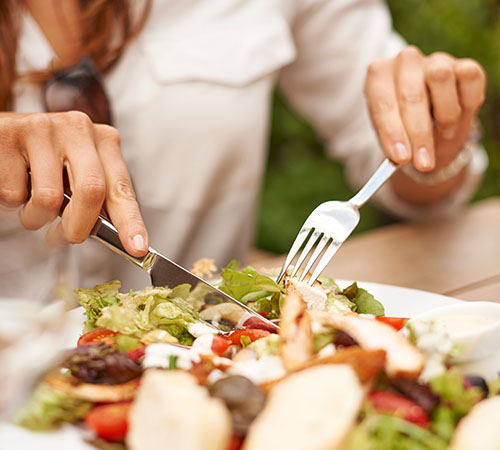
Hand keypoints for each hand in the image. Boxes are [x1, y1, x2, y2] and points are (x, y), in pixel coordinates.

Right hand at [0, 111, 148, 255]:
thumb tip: (115, 235)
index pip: (121, 188)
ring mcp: (42, 129)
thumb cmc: (47, 159)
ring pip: (48, 198)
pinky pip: (13, 193)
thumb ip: (98, 197)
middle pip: (91, 192)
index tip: (138, 248)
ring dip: (36, 217)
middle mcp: (78, 129)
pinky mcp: (7, 136)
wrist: (4, 133)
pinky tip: (14, 182)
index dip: (131, 222)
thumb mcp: (80, 171)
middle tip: (64, 238)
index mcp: (103, 141)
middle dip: (77, 227)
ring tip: (32, 205)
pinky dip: (11, 202)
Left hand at [364, 46, 485, 171]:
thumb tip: (401, 159)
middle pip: (410, 95)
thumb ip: (396, 146)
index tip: (401, 158)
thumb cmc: (404, 126)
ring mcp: (434, 60)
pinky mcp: (462, 64)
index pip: (382, 103)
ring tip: (444, 134)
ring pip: (440, 77)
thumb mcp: (394, 137)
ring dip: (445, 114)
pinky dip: (467, 103)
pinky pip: (469, 77)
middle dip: (418, 134)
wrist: (431, 118)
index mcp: (378, 77)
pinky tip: (458, 119)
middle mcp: (404, 62)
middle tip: (423, 163)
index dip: (392, 132)